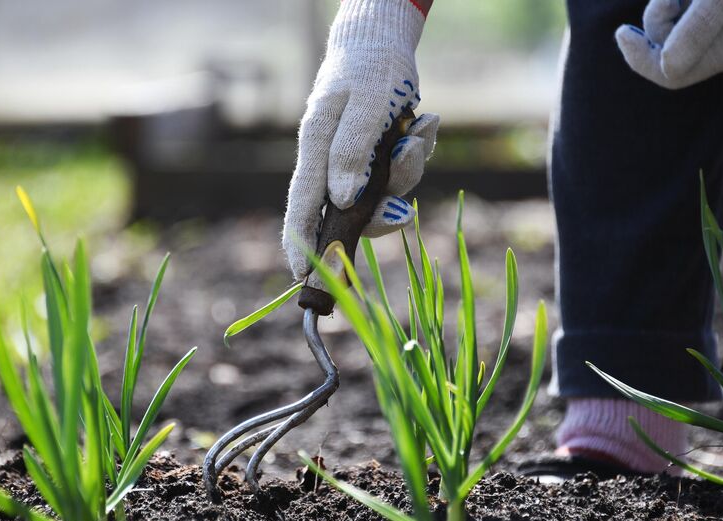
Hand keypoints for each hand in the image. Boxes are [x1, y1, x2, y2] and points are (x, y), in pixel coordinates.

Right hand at [282, 0, 437, 280]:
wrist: (386, 41)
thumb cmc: (371, 69)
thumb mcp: (366, 105)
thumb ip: (351, 151)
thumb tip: (342, 200)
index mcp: (316, 147)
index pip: (302, 204)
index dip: (300, 243)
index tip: (300, 276)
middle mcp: (331, 161)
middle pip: (348, 212)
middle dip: (380, 215)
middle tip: (401, 212)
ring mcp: (356, 162)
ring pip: (383, 196)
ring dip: (408, 170)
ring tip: (417, 129)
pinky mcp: (378, 159)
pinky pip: (402, 176)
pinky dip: (417, 153)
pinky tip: (422, 123)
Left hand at [616, 0, 722, 89]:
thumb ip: (697, 30)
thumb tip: (664, 65)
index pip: (670, 74)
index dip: (641, 58)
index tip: (623, 32)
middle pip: (667, 51)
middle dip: (656, 25)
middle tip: (667, 0)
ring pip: (673, 26)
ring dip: (666, 7)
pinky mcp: (718, 4)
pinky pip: (683, 12)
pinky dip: (675, 2)